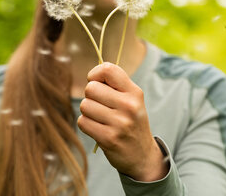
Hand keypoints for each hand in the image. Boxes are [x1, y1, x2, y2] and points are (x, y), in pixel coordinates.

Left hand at [77, 62, 168, 180]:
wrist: (142, 155)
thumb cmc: (131, 122)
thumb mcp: (132, 100)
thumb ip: (114, 85)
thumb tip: (91, 76)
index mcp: (134, 92)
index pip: (108, 69)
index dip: (95, 73)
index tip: (96, 82)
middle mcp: (129, 106)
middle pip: (91, 88)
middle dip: (90, 96)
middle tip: (100, 105)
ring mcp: (120, 123)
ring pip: (85, 105)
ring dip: (87, 112)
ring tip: (100, 118)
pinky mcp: (109, 139)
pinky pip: (83, 122)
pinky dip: (86, 124)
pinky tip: (98, 128)